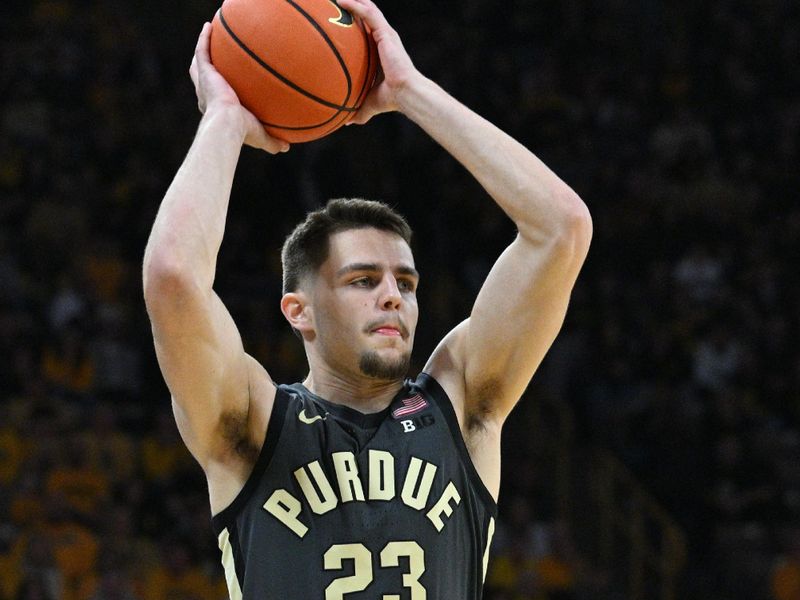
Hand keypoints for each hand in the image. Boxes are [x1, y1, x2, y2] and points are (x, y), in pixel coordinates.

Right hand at [189, 23, 288, 152]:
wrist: (228, 124)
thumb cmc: (242, 133)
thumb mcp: (260, 137)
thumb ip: (272, 141)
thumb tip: (286, 147)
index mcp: (217, 108)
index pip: (215, 97)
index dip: (219, 90)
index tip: (227, 85)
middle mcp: (207, 94)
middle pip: (204, 78)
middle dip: (208, 68)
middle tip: (215, 59)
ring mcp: (204, 82)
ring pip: (200, 62)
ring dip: (203, 49)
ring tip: (208, 36)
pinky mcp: (205, 72)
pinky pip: (202, 51)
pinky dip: (204, 39)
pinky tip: (209, 26)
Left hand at [337, 0, 421, 124]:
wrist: (405, 94)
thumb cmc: (392, 100)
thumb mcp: (370, 103)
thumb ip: (359, 110)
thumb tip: (346, 122)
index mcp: (382, 50)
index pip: (368, 31)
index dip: (356, 23)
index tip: (340, 20)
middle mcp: (385, 39)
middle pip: (368, 15)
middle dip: (354, 7)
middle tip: (336, 4)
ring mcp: (386, 35)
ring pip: (368, 9)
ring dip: (354, 1)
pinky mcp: (386, 33)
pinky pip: (368, 13)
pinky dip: (355, 6)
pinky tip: (341, 1)